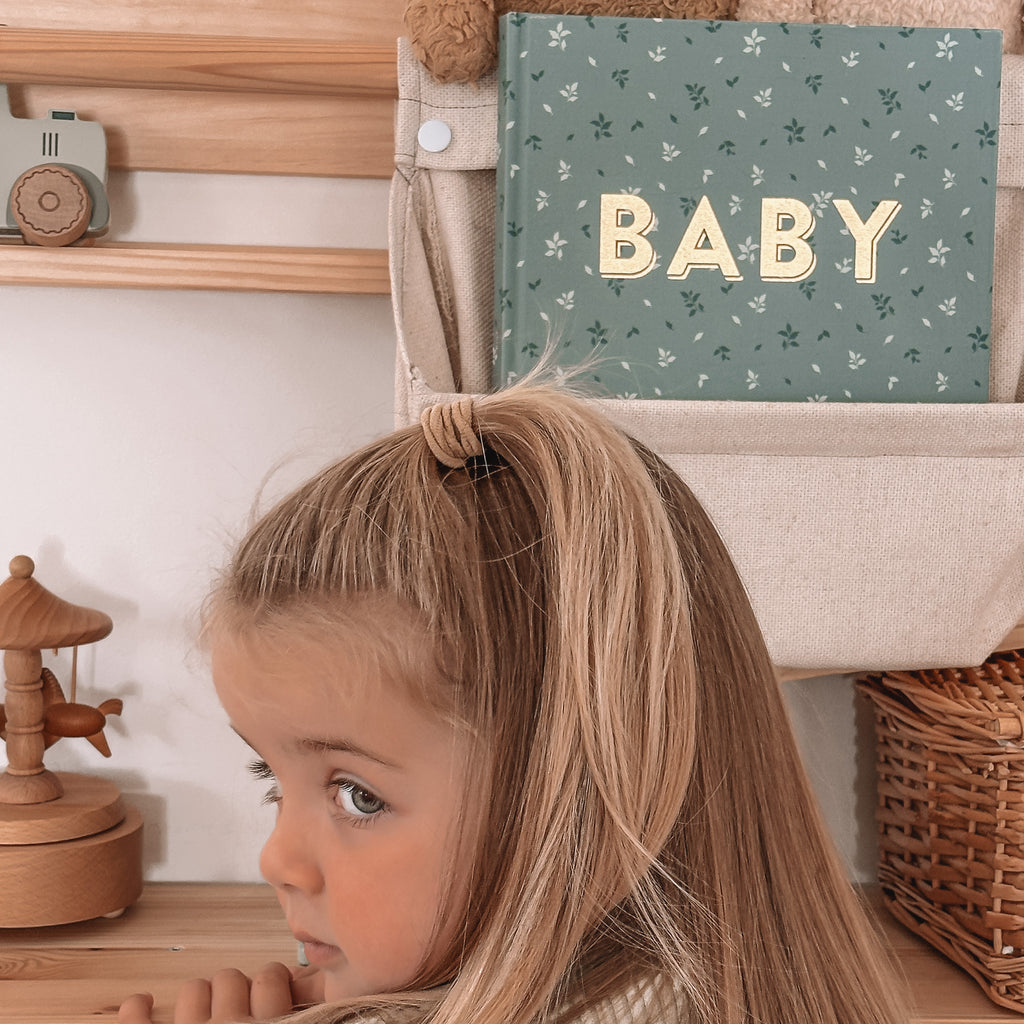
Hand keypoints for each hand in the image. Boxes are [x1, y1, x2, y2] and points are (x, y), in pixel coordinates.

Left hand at [118, 963, 323, 1022]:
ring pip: (194, 990)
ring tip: (201, 1021)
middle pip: (232, 977)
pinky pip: (134, 1018)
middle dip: (233, 993)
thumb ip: (306, 1018)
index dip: (271, 985)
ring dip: (197, 1003)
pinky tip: (141, 1007)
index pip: (273, 977)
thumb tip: (310, 988)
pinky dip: (135, 1011)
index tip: (269, 996)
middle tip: (235, 1014)